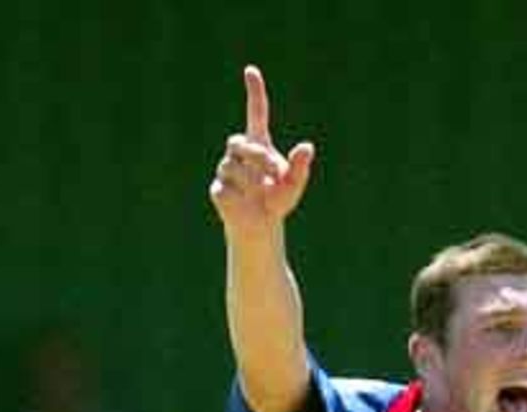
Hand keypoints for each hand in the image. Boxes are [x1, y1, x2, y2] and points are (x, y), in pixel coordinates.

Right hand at [210, 65, 314, 237]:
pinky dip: (241, 200)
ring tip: (261, 195)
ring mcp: (226, 169)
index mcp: (259, 145)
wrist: (260, 225)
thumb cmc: (276, 201)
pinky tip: (246, 206)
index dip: (254, 92)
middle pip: (239, 142)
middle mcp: (239, 152)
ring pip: (231, 167)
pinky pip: (227, 189)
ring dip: (251, 183)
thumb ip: (300, 167)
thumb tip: (308, 147)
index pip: (256, 113)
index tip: (251, 71)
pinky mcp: (218, 188)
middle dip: (257, 157)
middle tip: (273, 174)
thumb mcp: (293, 186)